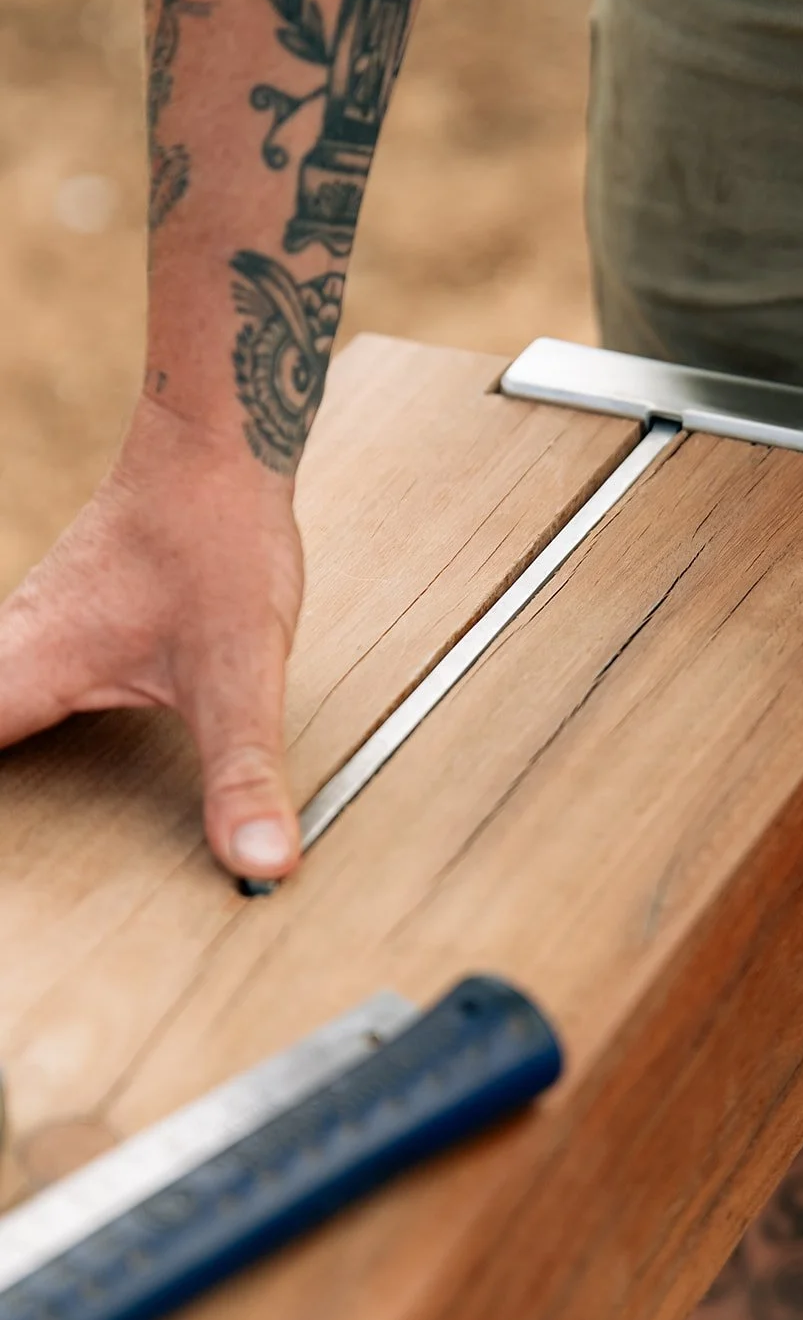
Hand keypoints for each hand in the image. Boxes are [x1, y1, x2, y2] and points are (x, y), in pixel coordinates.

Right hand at [0, 396, 303, 882]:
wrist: (219, 442)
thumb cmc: (216, 539)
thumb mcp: (237, 671)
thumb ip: (242, 770)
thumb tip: (260, 861)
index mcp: (20, 672)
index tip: (10, 877)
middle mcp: (6, 648)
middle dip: (5, 797)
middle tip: (25, 871)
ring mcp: (27, 627)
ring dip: (7, 755)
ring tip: (30, 824)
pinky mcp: (62, 616)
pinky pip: (10, 678)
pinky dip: (17, 719)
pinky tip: (47, 744)